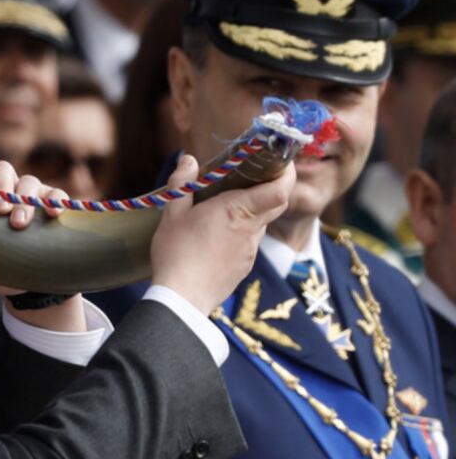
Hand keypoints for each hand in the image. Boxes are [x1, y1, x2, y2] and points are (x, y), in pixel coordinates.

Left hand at [0, 160, 85, 331]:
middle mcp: (7, 190)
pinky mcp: (54, 204)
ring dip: (25, 199)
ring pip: (30, 182)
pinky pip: (57, 194)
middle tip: (0, 210)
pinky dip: (55, 200)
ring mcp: (32, 195)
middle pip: (3, 171)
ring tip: (19, 223)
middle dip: (1, 187)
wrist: (28, 281)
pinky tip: (53, 213)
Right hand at [150, 154, 294, 314]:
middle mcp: (251, 229)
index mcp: (237, 210)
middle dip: (273, 186)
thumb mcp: (172, 214)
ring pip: (261, 223)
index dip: (286, 173)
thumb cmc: (176, 253)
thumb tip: (189, 160)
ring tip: (224, 210)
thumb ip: (183, 183)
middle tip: (254, 177)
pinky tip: (217, 238)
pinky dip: (241, 233)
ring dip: (251, 212)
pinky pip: (250, 242)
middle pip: (277, 203)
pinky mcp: (245, 266)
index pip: (280, 190)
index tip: (280, 161)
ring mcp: (251, 250)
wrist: (181, 299)